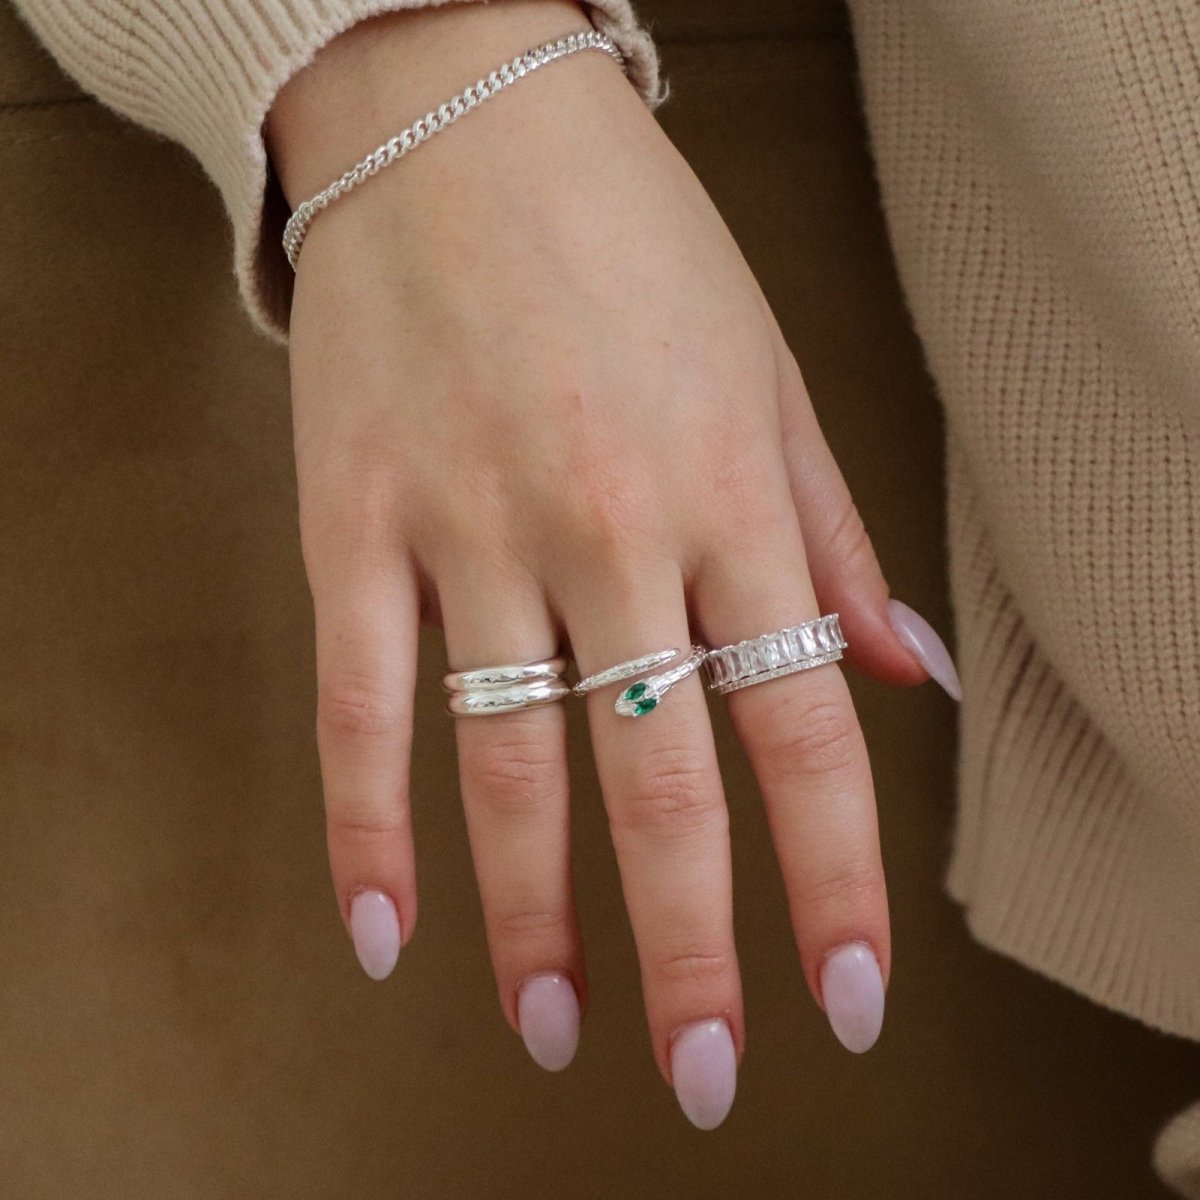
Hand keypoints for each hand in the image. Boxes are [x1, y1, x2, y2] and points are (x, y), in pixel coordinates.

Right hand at [265, 0, 952, 1129]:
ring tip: (558, 1028)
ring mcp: (470, 526)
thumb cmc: (635, 245)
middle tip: (704, 1073)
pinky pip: (361, 704)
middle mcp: (607, 528)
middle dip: (695, 950)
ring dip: (536, 921)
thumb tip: (910, 679)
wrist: (462, 122)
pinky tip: (386, 934)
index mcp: (726, 495)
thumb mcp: (772, 373)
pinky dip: (366, 829)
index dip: (836, 879)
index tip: (849, 996)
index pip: (803, 728)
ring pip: (508, 767)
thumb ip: (838, 538)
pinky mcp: (357, 522)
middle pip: (663, 782)